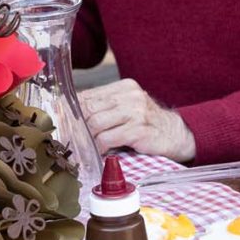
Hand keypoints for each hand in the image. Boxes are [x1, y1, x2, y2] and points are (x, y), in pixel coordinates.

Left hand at [78, 79, 195, 161]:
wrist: (177, 135)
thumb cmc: (148, 123)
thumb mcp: (128, 107)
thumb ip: (106, 106)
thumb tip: (72, 114)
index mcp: (125, 87)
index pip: (88, 95)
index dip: (72, 110)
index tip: (62, 123)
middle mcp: (130, 96)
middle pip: (89, 108)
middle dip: (77, 126)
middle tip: (71, 139)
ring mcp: (136, 112)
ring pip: (95, 123)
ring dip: (89, 139)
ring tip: (88, 147)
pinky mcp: (138, 130)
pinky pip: (107, 139)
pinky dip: (100, 148)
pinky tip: (102, 152)